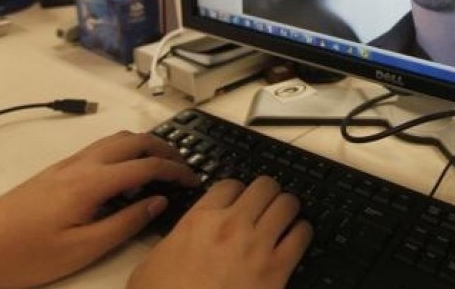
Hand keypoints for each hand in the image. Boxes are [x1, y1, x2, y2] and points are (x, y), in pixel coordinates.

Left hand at [0, 131, 198, 287]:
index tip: (194, 180)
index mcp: (92, 182)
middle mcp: (81, 164)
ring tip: (161, 163)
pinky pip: (100, 148)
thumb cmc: (28, 255)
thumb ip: (125, 222)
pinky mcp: (56, 171)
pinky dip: (124, 150)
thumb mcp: (83, 248)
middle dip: (164, 147)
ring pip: (115, 139)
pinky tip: (126, 172)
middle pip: (133, 141)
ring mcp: (67, 164)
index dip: (176, 169)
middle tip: (184, 165)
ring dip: (144, 145)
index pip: (146, 164)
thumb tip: (158, 201)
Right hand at [128, 176, 312, 288]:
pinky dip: (302, 233)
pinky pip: (302, 234)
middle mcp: (231, 226)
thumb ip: (174, 240)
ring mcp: (257, 245)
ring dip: (287, 209)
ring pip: (287, 203)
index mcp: (199, 221)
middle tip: (266, 205)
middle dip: (267, 194)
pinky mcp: (277, 269)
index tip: (238, 200)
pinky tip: (295, 239)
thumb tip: (183, 236)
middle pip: (264, 186)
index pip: (229, 184)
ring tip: (284, 218)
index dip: (236, 192)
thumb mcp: (151, 265)